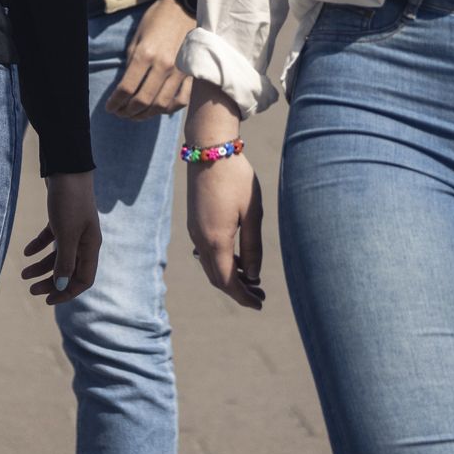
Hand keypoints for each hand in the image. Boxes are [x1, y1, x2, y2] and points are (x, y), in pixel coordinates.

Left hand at [20, 172, 100, 308]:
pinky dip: (39, 247)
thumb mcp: (67, 235)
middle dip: (50, 282)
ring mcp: (73, 229)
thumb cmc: (69, 202)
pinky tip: (26, 252)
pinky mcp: (62, 218)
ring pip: (58, 256)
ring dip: (41, 266)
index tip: (48, 300)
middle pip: (69, 269)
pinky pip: (51, 239)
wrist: (67, 169)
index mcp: (90, 246)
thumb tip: (62, 285)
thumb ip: (65, 261)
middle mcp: (84, 240)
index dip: (67, 292)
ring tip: (23, 274)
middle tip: (30, 289)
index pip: (83, 279)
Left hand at [106, 0, 196, 119]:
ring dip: (146, 115)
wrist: (185, 7)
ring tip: (136, 115)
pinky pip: (181, 100)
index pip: (126, 88)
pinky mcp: (192, 73)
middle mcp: (163, 66)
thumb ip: (131, 62)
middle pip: (142, 101)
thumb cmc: (157, 19)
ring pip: (161, 105)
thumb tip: (125, 87)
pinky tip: (159, 108)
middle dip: (127, 112)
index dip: (115, 102)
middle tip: (120, 113)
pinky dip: (169, 109)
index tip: (110, 107)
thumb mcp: (137, 37)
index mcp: (145, 54)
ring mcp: (180, 71)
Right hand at [187, 151, 264, 309]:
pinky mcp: (194, 221)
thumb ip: (252, 247)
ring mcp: (194, 230)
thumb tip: (252, 275)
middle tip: (260, 295)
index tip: (259, 304)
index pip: (227, 282)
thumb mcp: (252, 213)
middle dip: (237, 290)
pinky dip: (221, 262)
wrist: (210, 149)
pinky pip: (205, 252)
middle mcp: (200, 239)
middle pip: (216, 278)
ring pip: (209, 266)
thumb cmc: (236, 178)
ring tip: (251, 279)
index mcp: (216, 240)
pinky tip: (237, 259)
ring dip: (229, 277)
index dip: (243, 297)